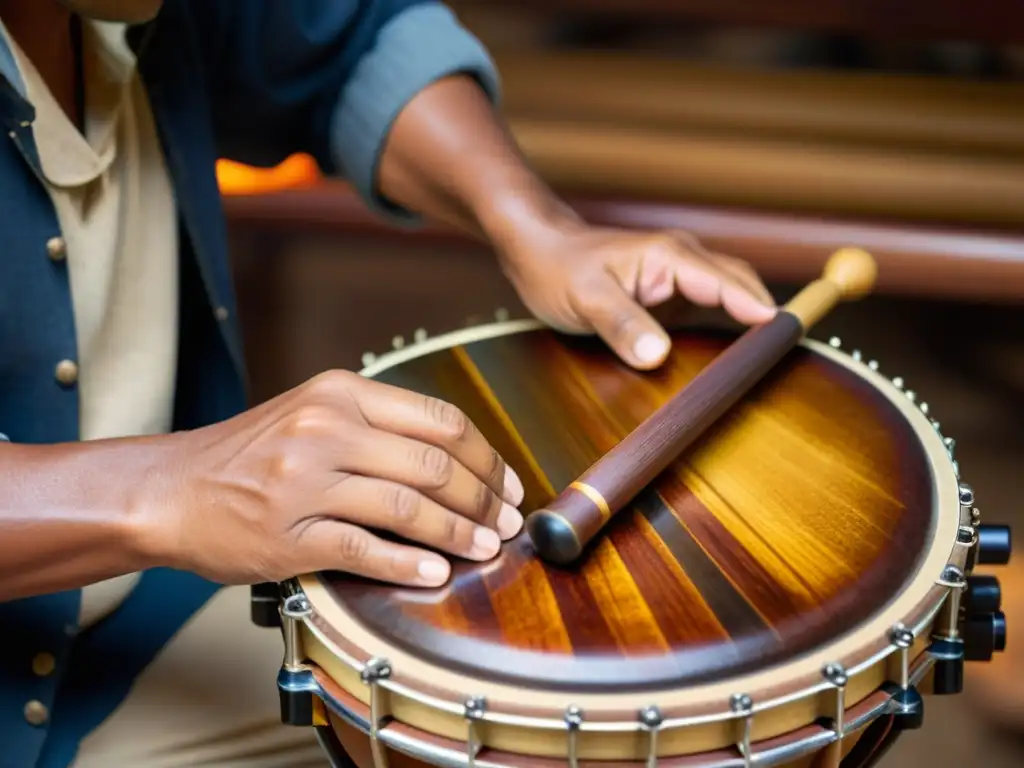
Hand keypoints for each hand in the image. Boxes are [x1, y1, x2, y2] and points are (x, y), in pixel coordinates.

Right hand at [146, 371, 524, 587]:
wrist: (172, 490)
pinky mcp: (287, 535)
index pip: (440, 421)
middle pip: (434, 464)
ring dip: (458, 534)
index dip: (486, 456)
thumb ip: (378, 425)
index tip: (508, 485)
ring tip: (485, 549)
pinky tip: (434, 574)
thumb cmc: (251, 455)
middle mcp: (325, 429)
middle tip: (507, 524)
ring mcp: (305, 482)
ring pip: (408, 507)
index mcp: (341, 393)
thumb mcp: (313, 413)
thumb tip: (457, 460)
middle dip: (484, 499)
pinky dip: (407, 564)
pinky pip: (365, 550)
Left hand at [499, 219, 777, 369]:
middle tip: (788, 357)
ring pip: (729, 298)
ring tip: (770, 363)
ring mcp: (679, 279)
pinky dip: (726, 332)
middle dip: (766, 317)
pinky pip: (709, 312)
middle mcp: (683, 263)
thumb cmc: (558, 267)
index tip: (789, 336)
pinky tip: (731, 360)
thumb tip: (658, 355)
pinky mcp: (671, 297)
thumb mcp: (586, 298)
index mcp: (671, 256)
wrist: (537, 252)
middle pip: (741, 287)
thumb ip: (622, 324)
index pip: (729, 283)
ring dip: (749, 326)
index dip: (760, 310)